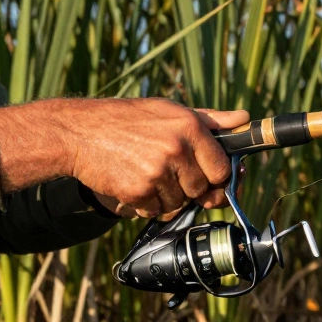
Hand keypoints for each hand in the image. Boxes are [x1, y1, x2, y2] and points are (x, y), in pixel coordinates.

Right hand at [0, 99, 250, 218]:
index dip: (216, 178)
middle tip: (166, 170)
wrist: (77, 132)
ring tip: (147, 173)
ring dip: (167, 197)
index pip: (222, 169)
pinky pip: (157, 211)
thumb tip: (244, 118)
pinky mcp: (138, 191)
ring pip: (179, 203)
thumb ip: (210, 120)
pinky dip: (148, 204)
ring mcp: (157, 172)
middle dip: (188, 187)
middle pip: (202, 190)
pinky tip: (134, 182)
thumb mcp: (168, 111)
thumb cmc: (126, 119)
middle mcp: (177, 149)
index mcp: (190, 127)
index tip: (207, 177)